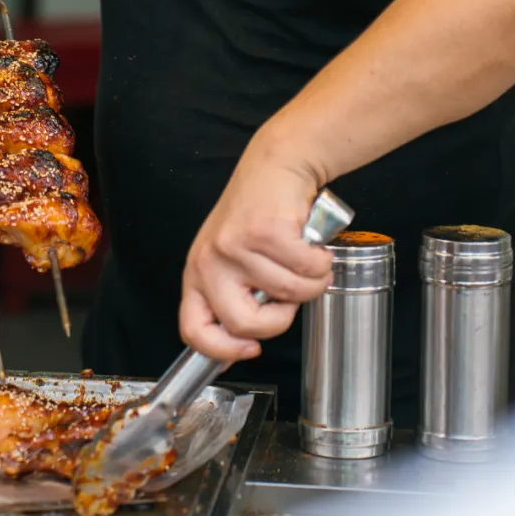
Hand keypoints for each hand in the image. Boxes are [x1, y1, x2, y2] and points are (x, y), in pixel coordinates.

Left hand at [179, 137, 331, 364]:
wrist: (276, 165)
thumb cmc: (258, 215)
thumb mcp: (231, 259)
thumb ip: (233, 296)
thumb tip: (242, 344)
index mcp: (197, 273)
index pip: (193, 329)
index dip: (224, 350)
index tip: (251, 348)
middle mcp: (211, 260)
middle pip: (244, 324)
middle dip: (279, 320)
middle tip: (288, 298)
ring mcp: (237, 246)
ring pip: (288, 295)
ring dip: (311, 282)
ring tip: (304, 261)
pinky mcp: (267, 231)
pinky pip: (308, 269)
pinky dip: (321, 262)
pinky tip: (313, 246)